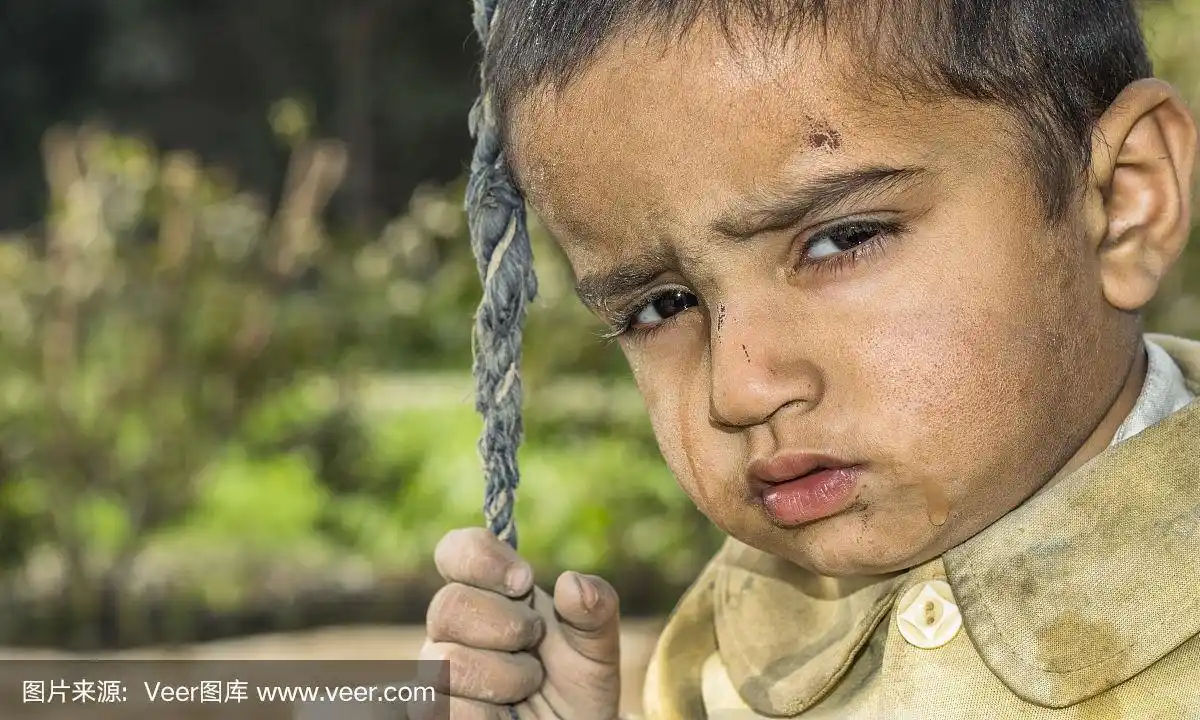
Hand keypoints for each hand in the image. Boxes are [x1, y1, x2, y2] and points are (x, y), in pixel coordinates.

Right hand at [419, 527, 621, 718]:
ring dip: (504, 677)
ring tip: (529, 684)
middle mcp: (454, 626)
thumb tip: (573, 583)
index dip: (483, 558)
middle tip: (535, 642)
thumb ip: (595, 610)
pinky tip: (506, 714)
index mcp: (488, 592)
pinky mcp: (436, 712)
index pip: (456, 551)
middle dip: (506, 626)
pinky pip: (444, 709)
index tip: (524, 581)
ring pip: (446, 662)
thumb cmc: (576, 683)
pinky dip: (488, 714)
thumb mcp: (597, 645)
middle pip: (447, 605)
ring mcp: (438, 670)